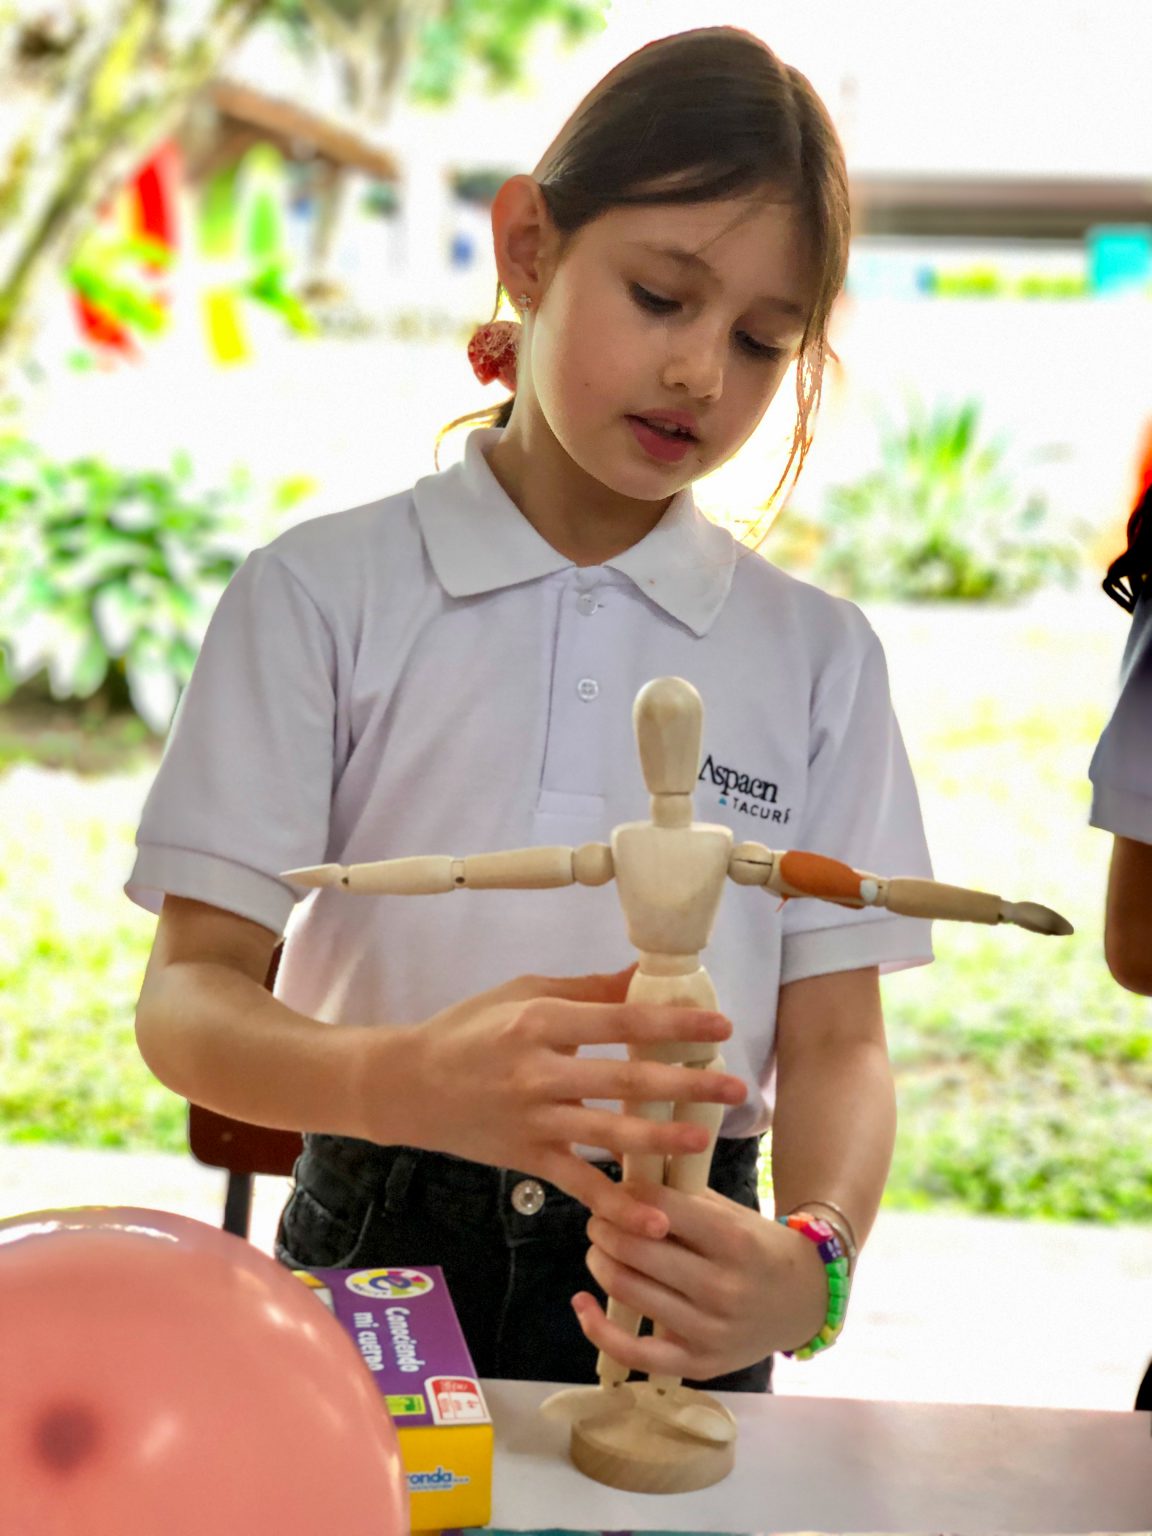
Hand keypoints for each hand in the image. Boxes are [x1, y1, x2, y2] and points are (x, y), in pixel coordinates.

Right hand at [387, 970, 746, 1239]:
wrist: (407, 1084)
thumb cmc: (468, 1029)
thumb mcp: (523, 993)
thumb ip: (586, 991)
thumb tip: (642, 977)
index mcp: (541, 1021)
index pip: (621, 1020)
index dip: (673, 1023)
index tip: (720, 1025)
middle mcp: (540, 1072)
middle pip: (624, 1079)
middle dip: (684, 1083)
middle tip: (733, 1086)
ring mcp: (535, 1120)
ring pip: (608, 1133)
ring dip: (660, 1139)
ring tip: (703, 1138)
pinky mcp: (529, 1159)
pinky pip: (580, 1184)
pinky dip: (617, 1206)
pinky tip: (654, 1220)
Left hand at [573, 1182, 828, 1379]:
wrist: (804, 1301)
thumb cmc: (759, 1248)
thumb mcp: (729, 1213)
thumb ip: (681, 1196)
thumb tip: (621, 1172)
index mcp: (733, 1241)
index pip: (661, 1208)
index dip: (628, 1194)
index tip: (615, 1190)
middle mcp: (722, 1287)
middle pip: (637, 1250)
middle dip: (605, 1227)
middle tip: (598, 1218)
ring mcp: (709, 1331)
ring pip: (629, 1291)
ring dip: (600, 1262)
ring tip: (599, 1248)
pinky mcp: (698, 1364)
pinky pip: (634, 1353)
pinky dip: (599, 1328)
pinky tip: (582, 1302)